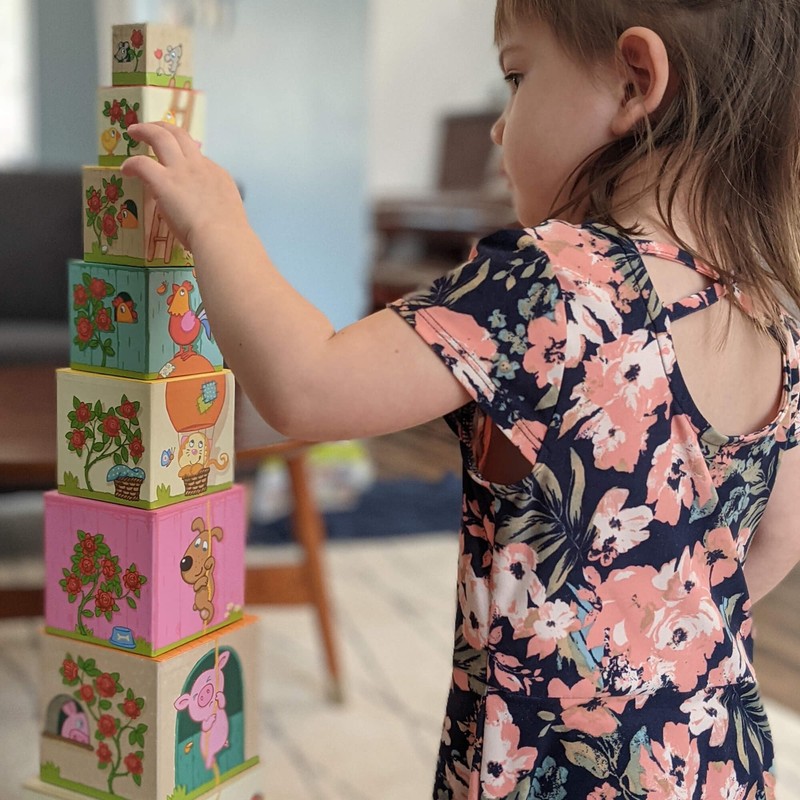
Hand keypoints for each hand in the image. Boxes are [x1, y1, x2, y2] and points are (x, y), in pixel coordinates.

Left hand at [121, 122, 246, 250]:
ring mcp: (181, 171)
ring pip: (161, 137)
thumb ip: (216, 204)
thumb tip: (207, 210)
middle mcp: (199, 166)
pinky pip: (142, 163)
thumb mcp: (228, 211)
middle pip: (181, 136)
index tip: (178, 158)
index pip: (198, 157)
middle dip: (164, 127)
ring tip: (133, 131)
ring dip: (146, 130)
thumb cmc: (228, 234)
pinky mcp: (164, 181)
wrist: (222, 237)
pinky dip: (132, 164)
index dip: (186, 154)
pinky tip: (126, 169)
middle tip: (152, 128)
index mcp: (217, 175)